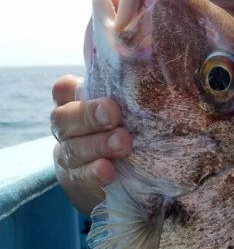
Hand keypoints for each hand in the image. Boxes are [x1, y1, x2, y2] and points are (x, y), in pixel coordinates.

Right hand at [51, 75, 132, 214]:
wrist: (111, 181)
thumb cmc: (123, 132)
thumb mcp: (124, 112)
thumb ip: (129, 96)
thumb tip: (155, 65)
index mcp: (75, 104)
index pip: (63, 89)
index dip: (73, 88)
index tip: (95, 87)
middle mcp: (66, 129)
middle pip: (64, 119)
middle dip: (89, 115)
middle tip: (113, 114)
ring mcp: (69, 157)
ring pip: (73, 149)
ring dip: (98, 145)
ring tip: (122, 143)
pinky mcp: (77, 183)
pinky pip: (80, 178)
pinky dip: (94, 173)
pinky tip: (107, 170)